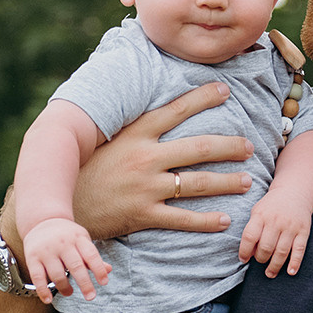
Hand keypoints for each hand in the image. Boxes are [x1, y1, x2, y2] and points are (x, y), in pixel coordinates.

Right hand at [21, 217, 110, 303]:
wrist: (41, 221)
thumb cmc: (66, 235)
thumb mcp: (82, 240)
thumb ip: (92, 256)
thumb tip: (108, 270)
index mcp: (78, 238)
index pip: (91, 254)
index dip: (98, 269)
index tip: (104, 283)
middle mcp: (62, 243)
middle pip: (75, 266)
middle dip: (84, 283)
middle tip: (91, 296)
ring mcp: (46, 251)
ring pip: (57, 274)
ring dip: (65, 288)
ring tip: (69, 293)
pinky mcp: (32, 258)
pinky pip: (37, 277)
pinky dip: (43, 290)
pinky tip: (48, 300)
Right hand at [77, 84, 252, 239]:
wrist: (62, 203)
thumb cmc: (85, 169)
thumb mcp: (106, 140)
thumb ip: (132, 127)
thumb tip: (154, 110)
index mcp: (134, 134)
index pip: (176, 110)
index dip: (203, 98)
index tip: (226, 91)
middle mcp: (144, 158)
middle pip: (198, 148)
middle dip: (229, 146)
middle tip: (250, 146)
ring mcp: (145, 187)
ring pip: (196, 184)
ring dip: (226, 182)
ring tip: (246, 181)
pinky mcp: (143, 214)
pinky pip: (182, 218)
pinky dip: (206, 221)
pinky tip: (225, 220)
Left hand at [238, 194, 312, 276]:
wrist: (294, 191)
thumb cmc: (271, 206)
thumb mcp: (257, 212)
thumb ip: (252, 230)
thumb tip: (249, 254)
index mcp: (261, 215)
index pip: (249, 236)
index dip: (244, 251)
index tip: (243, 259)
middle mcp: (276, 221)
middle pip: (266, 247)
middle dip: (261, 259)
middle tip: (260, 261)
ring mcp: (291, 227)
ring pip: (281, 252)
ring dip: (274, 266)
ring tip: (270, 273)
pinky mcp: (304, 231)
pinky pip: (299, 250)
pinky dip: (295, 263)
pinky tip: (290, 272)